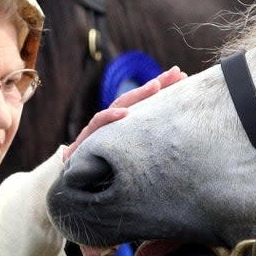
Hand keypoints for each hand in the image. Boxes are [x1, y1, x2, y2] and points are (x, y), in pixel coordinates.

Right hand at [63, 66, 185, 160]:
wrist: (72, 181)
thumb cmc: (104, 172)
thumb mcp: (130, 161)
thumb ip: (146, 149)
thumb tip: (178, 144)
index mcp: (126, 127)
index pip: (146, 103)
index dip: (163, 90)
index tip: (182, 77)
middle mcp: (114, 123)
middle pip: (138, 99)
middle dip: (158, 84)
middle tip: (177, 73)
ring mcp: (100, 129)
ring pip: (120, 105)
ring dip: (139, 94)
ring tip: (156, 86)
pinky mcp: (87, 139)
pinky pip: (98, 123)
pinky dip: (110, 117)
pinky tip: (124, 113)